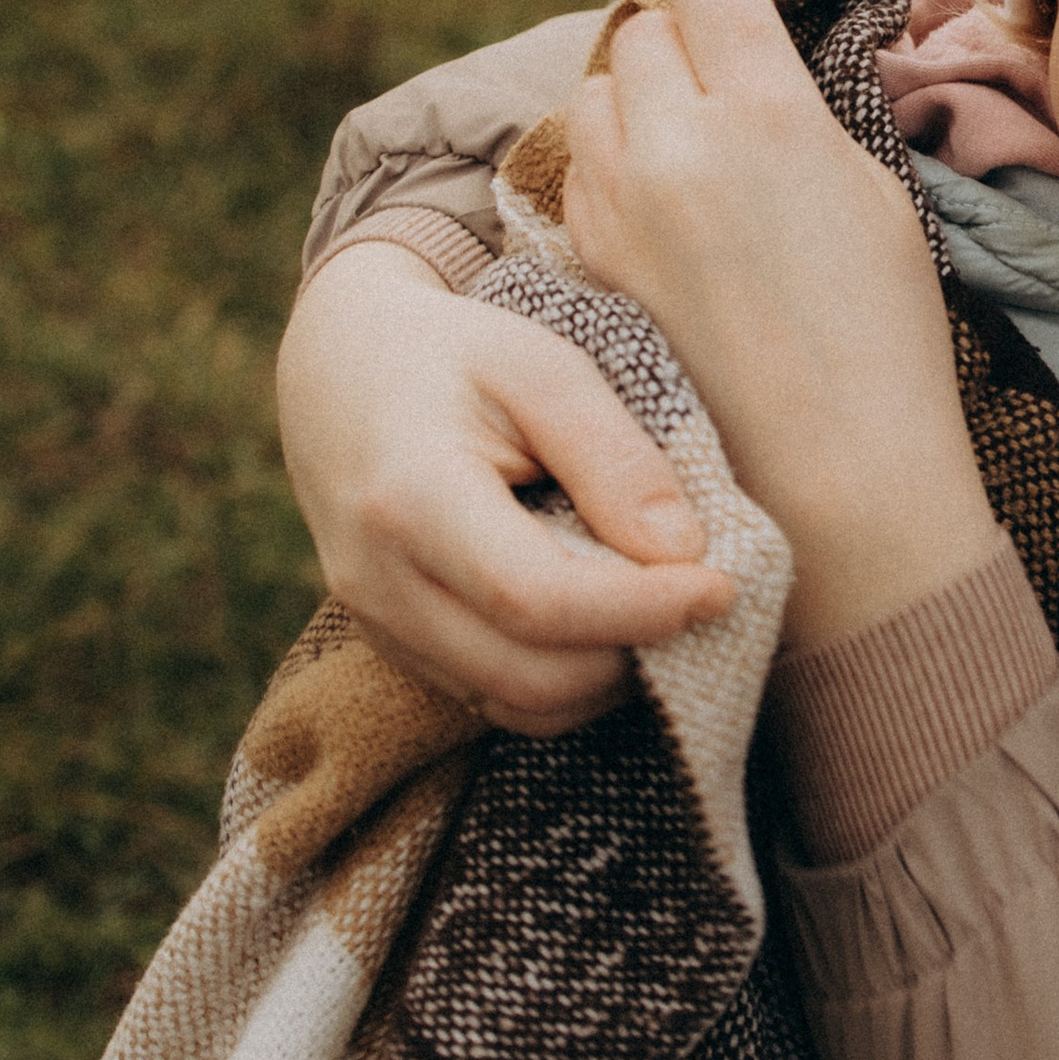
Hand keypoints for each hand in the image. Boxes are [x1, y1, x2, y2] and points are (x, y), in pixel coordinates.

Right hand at [277, 240, 734, 728]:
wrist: (338, 367)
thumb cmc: (453, 355)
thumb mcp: (543, 368)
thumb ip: (614, 458)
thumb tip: (684, 553)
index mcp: (409, 498)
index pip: (539, 601)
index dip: (642, 610)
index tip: (720, 586)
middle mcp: (379, 580)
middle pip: (531, 676)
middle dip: (635, 653)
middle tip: (701, 597)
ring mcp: (378, 623)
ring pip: (514, 705)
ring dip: (605, 678)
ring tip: (659, 608)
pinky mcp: (395, 645)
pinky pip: (492, 697)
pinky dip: (565, 681)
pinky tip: (606, 622)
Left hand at [565, 0, 999, 643]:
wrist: (829, 478)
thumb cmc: (882, 339)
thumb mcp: (874, 194)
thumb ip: (803, 112)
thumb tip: (766, 66)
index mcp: (764, 115)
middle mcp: (675, 147)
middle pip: (644, 31)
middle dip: (681, 40)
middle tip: (718, 74)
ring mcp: (618, 208)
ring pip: (596, 98)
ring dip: (635, 101)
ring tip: (684, 143)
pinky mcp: (586, 263)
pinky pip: (580, 174)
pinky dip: (611, 169)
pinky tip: (659, 209)